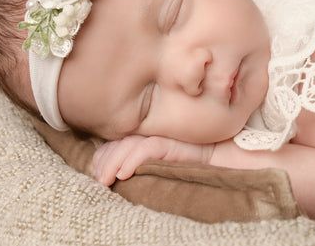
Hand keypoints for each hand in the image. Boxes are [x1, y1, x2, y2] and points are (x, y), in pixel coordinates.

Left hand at [92, 135, 213, 185]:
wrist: (218, 155)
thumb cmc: (188, 161)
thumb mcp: (158, 163)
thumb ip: (139, 162)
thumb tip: (114, 176)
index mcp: (144, 136)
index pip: (115, 143)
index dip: (102, 156)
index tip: (96, 173)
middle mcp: (149, 132)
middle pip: (118, 143)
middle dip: (104, 162)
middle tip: (99, 181)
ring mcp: (160, 135)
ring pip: (127, 145)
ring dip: (112, 163)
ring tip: (105, 181)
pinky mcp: (171, 142)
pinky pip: (146, 149)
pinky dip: (131, 161)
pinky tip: (123, 174)